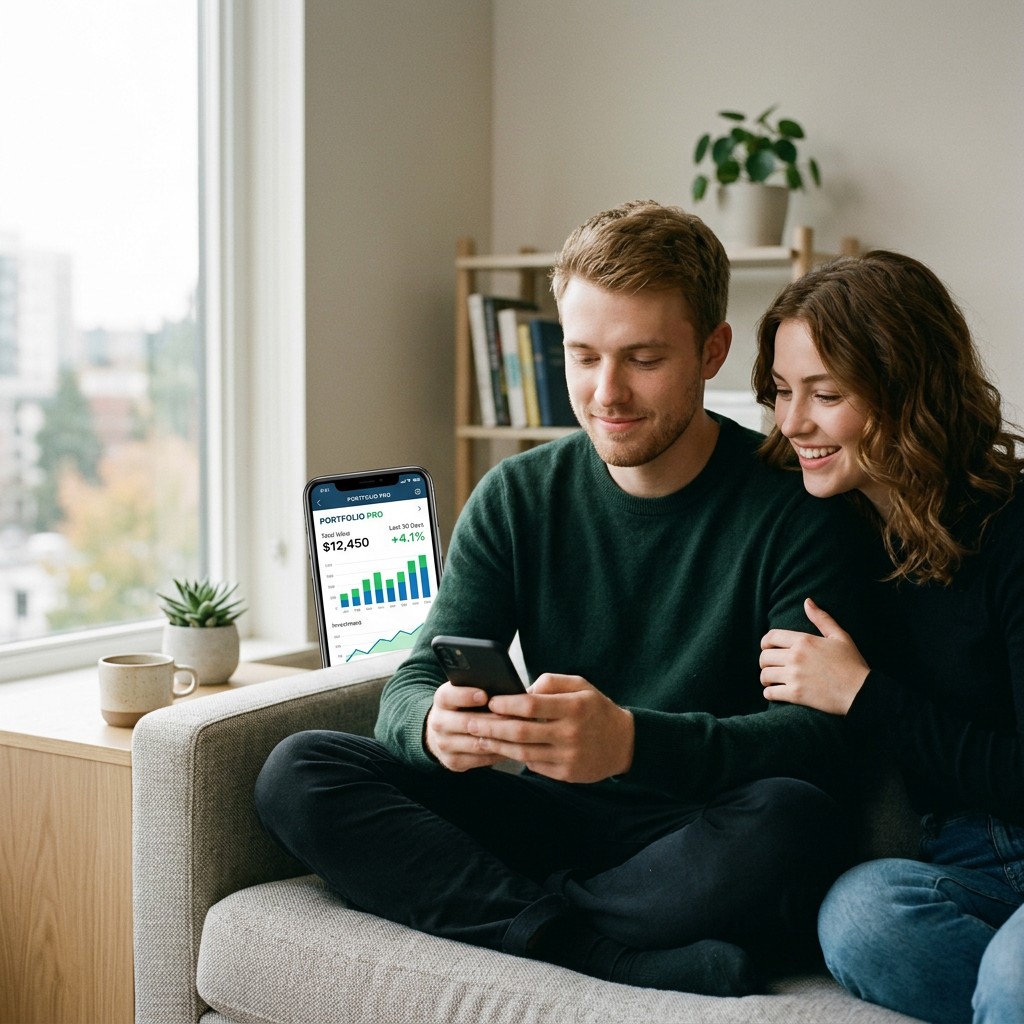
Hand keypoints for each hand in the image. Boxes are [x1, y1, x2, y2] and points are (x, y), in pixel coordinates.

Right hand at [424, 681, 506, 771]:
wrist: (445, 730)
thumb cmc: (466, 706)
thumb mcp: (467, 691)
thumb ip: (481, 687)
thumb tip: (507, 686)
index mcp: (442, 700)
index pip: (448, 696)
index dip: (465, 696)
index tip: (484, 695)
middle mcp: (438, 722)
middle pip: (465, 722)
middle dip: (491, 720)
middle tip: (514, 717)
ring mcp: (444, 744)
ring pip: (475, 743)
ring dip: (498, 739)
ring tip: (519, 733)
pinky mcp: (453, 761)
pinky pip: (479, 759)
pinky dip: (497, 754)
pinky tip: (512, 747)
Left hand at [468, 673, 634, 782]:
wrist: (624, 744)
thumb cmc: (596, 709)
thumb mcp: (581, 686)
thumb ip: (552, 682)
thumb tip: (522, 690)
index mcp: (575, 707)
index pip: (532, 705)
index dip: (507, 704)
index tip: (490, 702)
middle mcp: (571, 733)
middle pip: (522, 732)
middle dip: (492, 727)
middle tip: (471, 723)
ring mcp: (568, 756)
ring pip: (523, 752)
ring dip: (497, 746)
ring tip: (479, 738)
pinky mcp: (566, 774)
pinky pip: (533, 765)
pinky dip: (515, 757)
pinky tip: (501, 750)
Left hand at [759, 598, 869, 715]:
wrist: (861, 692)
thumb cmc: (852, 664)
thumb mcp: (840, 637)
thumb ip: (821, 618)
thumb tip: (807, 602)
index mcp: (804, 640)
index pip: (770, 637)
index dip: (765, 643)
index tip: (768, 649)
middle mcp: (796, 656)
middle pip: (764, 657)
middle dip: (765, 662)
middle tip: (772, 667)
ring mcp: (794, 675)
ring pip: (764, 675)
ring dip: (766, 678)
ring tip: (772, 681)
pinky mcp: (795, 694)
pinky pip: (769, 693)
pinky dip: (769, 693)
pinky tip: (775, 692)